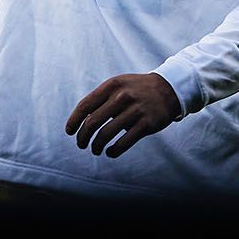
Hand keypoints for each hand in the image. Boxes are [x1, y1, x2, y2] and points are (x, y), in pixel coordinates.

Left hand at [65, 72, 181, 158]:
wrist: (168, 89)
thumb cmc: (136, 89)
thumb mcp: (118, 85)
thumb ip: (100, 99)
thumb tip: (81, 120)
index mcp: (111, 86)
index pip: (85, 105)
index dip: (74, 120)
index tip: (69, 132)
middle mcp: (122, 97)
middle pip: (93, 122)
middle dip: (83, 137)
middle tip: (81, 144)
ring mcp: (135, 111)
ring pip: (106, 134)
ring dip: (96, 146)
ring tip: (95, 149)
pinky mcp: (146, 124)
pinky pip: (124, 143)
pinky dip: (113, 151)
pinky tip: (110, 152)